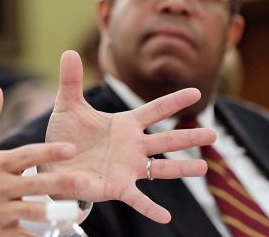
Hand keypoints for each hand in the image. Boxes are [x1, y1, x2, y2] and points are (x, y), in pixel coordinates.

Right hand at [0, 85, 88, 234]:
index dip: (49, 152)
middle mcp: (1, 187)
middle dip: (61, 183)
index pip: (27, 156)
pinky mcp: (0, 229)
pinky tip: (59, 234)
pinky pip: (23, 235)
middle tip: (85, 180)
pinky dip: (39, 236)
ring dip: (56, 212)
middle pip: (36, 185)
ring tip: (78, 211)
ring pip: (32, 212)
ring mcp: (1, 210)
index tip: (71, 149)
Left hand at [43, 50, 216, 223]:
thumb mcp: (68, 105)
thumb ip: (71, 80)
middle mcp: (132, 146)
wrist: (54, 163)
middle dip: (188, 137)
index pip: (154, 111)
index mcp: (124, 124)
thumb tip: (68, 51)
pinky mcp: (117, 187)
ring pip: (160, 168)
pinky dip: (150, 208)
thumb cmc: (66, 134)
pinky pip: (137, 199)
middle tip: (213, 134)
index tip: (196, 92)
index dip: (174, 101)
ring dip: (181, 169)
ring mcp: (128, 168)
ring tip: (204, 168)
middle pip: (166, 140)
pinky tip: (165, 217)